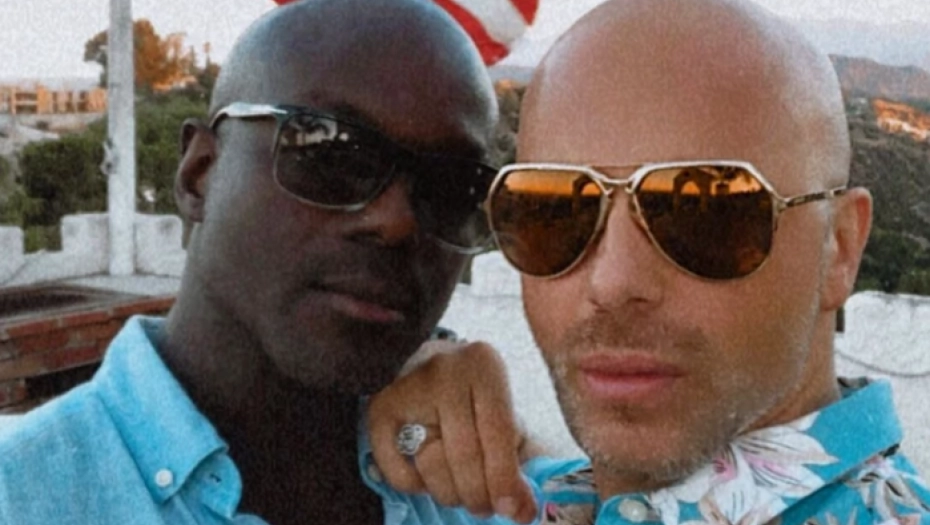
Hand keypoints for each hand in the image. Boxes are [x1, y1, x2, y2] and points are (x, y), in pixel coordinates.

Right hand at [368, 341, 537, 523]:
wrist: (428, 362)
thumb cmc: (473, 395)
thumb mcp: (503, 412)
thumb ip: (516, 459)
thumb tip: (521, 510)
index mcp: (484, 367)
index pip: (497, 432)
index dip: (505, 478)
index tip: (515, 511)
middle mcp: (445, 371)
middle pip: (465, 452)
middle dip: (478, 493)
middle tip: (485, 509)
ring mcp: (409, 389)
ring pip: (431, 461)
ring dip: (449, 493)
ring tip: (461, 495)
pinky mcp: (380, 409)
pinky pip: (395, 465)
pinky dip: (413, 485)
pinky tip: (427, 483)